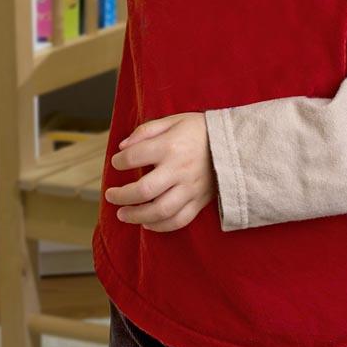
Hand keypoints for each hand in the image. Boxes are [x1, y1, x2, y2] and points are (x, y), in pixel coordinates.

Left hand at [104, 113, 214, 232]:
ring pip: (160, 210)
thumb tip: (122, 147)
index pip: (134, 157)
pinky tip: (147, 223)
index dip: (119, 161)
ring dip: (137, 216)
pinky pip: (179, 220)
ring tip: (122, 214)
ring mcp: (191, 188)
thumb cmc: (200, 130)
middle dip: (122, 196)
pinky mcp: (200, 201)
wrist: (236, 144)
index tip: (116, 162)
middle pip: (144, 190)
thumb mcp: (173, 120)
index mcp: (170, 146)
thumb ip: (145, 131)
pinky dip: (161, 226)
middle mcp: (179, 170)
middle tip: (110, 196)